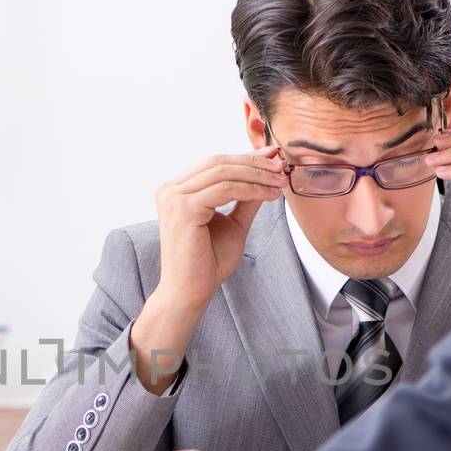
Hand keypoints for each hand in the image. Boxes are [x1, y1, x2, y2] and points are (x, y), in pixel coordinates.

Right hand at [151, 146, 285, 309]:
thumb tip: (268, 174)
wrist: (190, 292)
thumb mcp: (234, 224)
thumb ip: (247, 199)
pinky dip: (251, 189)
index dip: (245, 158)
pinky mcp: (183, 208)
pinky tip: (269, 195)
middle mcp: (170, 190)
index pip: (214, 164)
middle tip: (280, 167)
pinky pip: (226, 189)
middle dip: (253, 163)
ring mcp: (174, 197)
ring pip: (223, 172)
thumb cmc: (208, 263)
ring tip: (279, 182)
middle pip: (218, 162)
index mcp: (177, 191)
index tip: (272, 158)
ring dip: (257, 175)